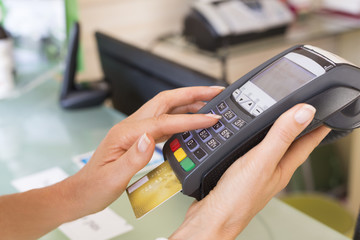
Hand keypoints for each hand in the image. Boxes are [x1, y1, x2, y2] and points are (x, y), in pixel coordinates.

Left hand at [59, 86, 224, 219]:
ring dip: (188, 104)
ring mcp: (135, 130)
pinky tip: (190, 123)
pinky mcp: (138, 138)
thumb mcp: (113, 177)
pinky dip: (181, 118)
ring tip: (209, 104)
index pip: (165, 121)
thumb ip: (133, 157)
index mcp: (126, 133)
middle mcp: (131, 126)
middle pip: (166, 101)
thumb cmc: (94, 186)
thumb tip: (151, 138)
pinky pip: (164, 123)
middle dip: (192, 94)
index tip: (210, 118)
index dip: (190, 119)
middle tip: (215, 93)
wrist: (82, 192)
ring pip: (166, 109)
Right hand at [170, 104, 330, 239]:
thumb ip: (281, 136)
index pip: (307, 143)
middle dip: (296, 128)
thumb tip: (304, 113)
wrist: (213, 216)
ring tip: (278, 123)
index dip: (316, 126)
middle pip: (290, 145)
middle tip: (300, 114)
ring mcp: (257, 173)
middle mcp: (272, 171)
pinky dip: (255, 143)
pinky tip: (248, 141)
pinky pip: (254, 154)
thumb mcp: (262, 161)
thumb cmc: (237, 197)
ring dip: (275, 135)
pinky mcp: (242, 174)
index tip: (321, 113)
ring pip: (271, 149)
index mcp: (283, 167)